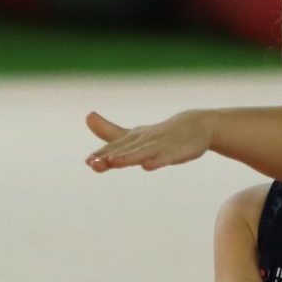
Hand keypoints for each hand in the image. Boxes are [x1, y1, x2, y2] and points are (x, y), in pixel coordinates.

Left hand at [85, 111, 212, 171]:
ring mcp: (162, 146)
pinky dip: (158, 161)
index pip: (115, 148)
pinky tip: (148, 166)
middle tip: (94, 162)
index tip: (88, 161)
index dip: (101, 154)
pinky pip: (168, 157)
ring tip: (113, 161)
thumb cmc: (159, 134)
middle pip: (126, 150)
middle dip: (110, 156)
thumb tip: (87, 115)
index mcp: (134, 139)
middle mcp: (145, 141)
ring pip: (143, 153)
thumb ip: (109, 132)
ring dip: (128, 157)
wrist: (194, 125)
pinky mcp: (179, 152)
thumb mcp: (133, 135)